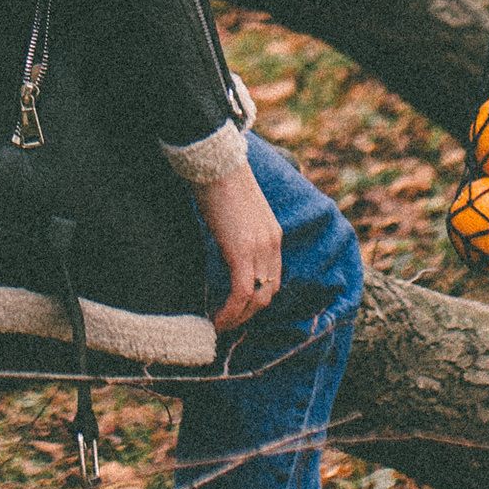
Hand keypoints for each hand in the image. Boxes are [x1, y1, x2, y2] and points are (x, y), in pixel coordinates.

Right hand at [203, 149, 281, 331]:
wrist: (216, 162)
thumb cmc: (220, 181)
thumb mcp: (238, 213)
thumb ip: (239, 234)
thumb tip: (226, 250)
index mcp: (273, 235)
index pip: (273, 279)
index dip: (256, 299)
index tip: (237, 309)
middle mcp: (272, 244)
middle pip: (268, 293)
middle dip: (248, 314)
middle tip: (227, 323)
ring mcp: (260, 249)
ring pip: (256, 299)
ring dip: (238, 318)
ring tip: (219, 325)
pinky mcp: (242, 251)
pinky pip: (241, 293)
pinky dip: (230, 312)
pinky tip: (216, 319)